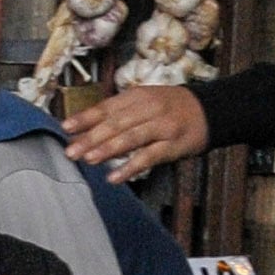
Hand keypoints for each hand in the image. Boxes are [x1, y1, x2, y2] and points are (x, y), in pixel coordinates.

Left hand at [59, 85, 208, 184]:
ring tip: (89, 159)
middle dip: (92, 137)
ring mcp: (162, 127)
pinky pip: (149, 157)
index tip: (66, 127)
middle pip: (116, 123)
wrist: (209, 110)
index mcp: (138, 96)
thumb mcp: (145, 101)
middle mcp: (149, 109)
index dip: (86, 117)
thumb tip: (86, 128)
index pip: (107, 107)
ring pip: (131, 138)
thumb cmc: (170, 108)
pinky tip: (114, 177)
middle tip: (71, 151)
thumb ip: (119, 113)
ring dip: (108, 149)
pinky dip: (130, 167)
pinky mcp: (173, 145)